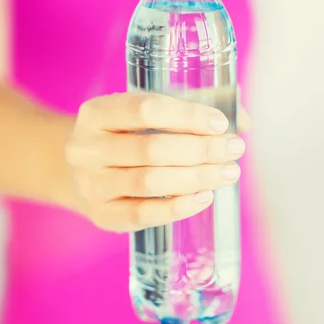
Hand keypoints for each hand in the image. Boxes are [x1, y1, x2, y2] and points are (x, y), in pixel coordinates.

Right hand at [65, 92, 245, 231]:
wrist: (80, 172)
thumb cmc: (124, 137)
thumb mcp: (143, 114)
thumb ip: (191, 108)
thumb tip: (244, 120)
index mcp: (96, 112)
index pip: (146, 109)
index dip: (188, 116)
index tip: (220, 124)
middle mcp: (86, 148)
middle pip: (151, 149)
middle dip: (200, 150)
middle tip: (233, 150)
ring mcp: (90, 184)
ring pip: (149, 182)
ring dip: (196, 178)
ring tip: (228, 173)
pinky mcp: (102, 215)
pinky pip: (143, 214)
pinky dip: (178, 207)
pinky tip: (205, 197)